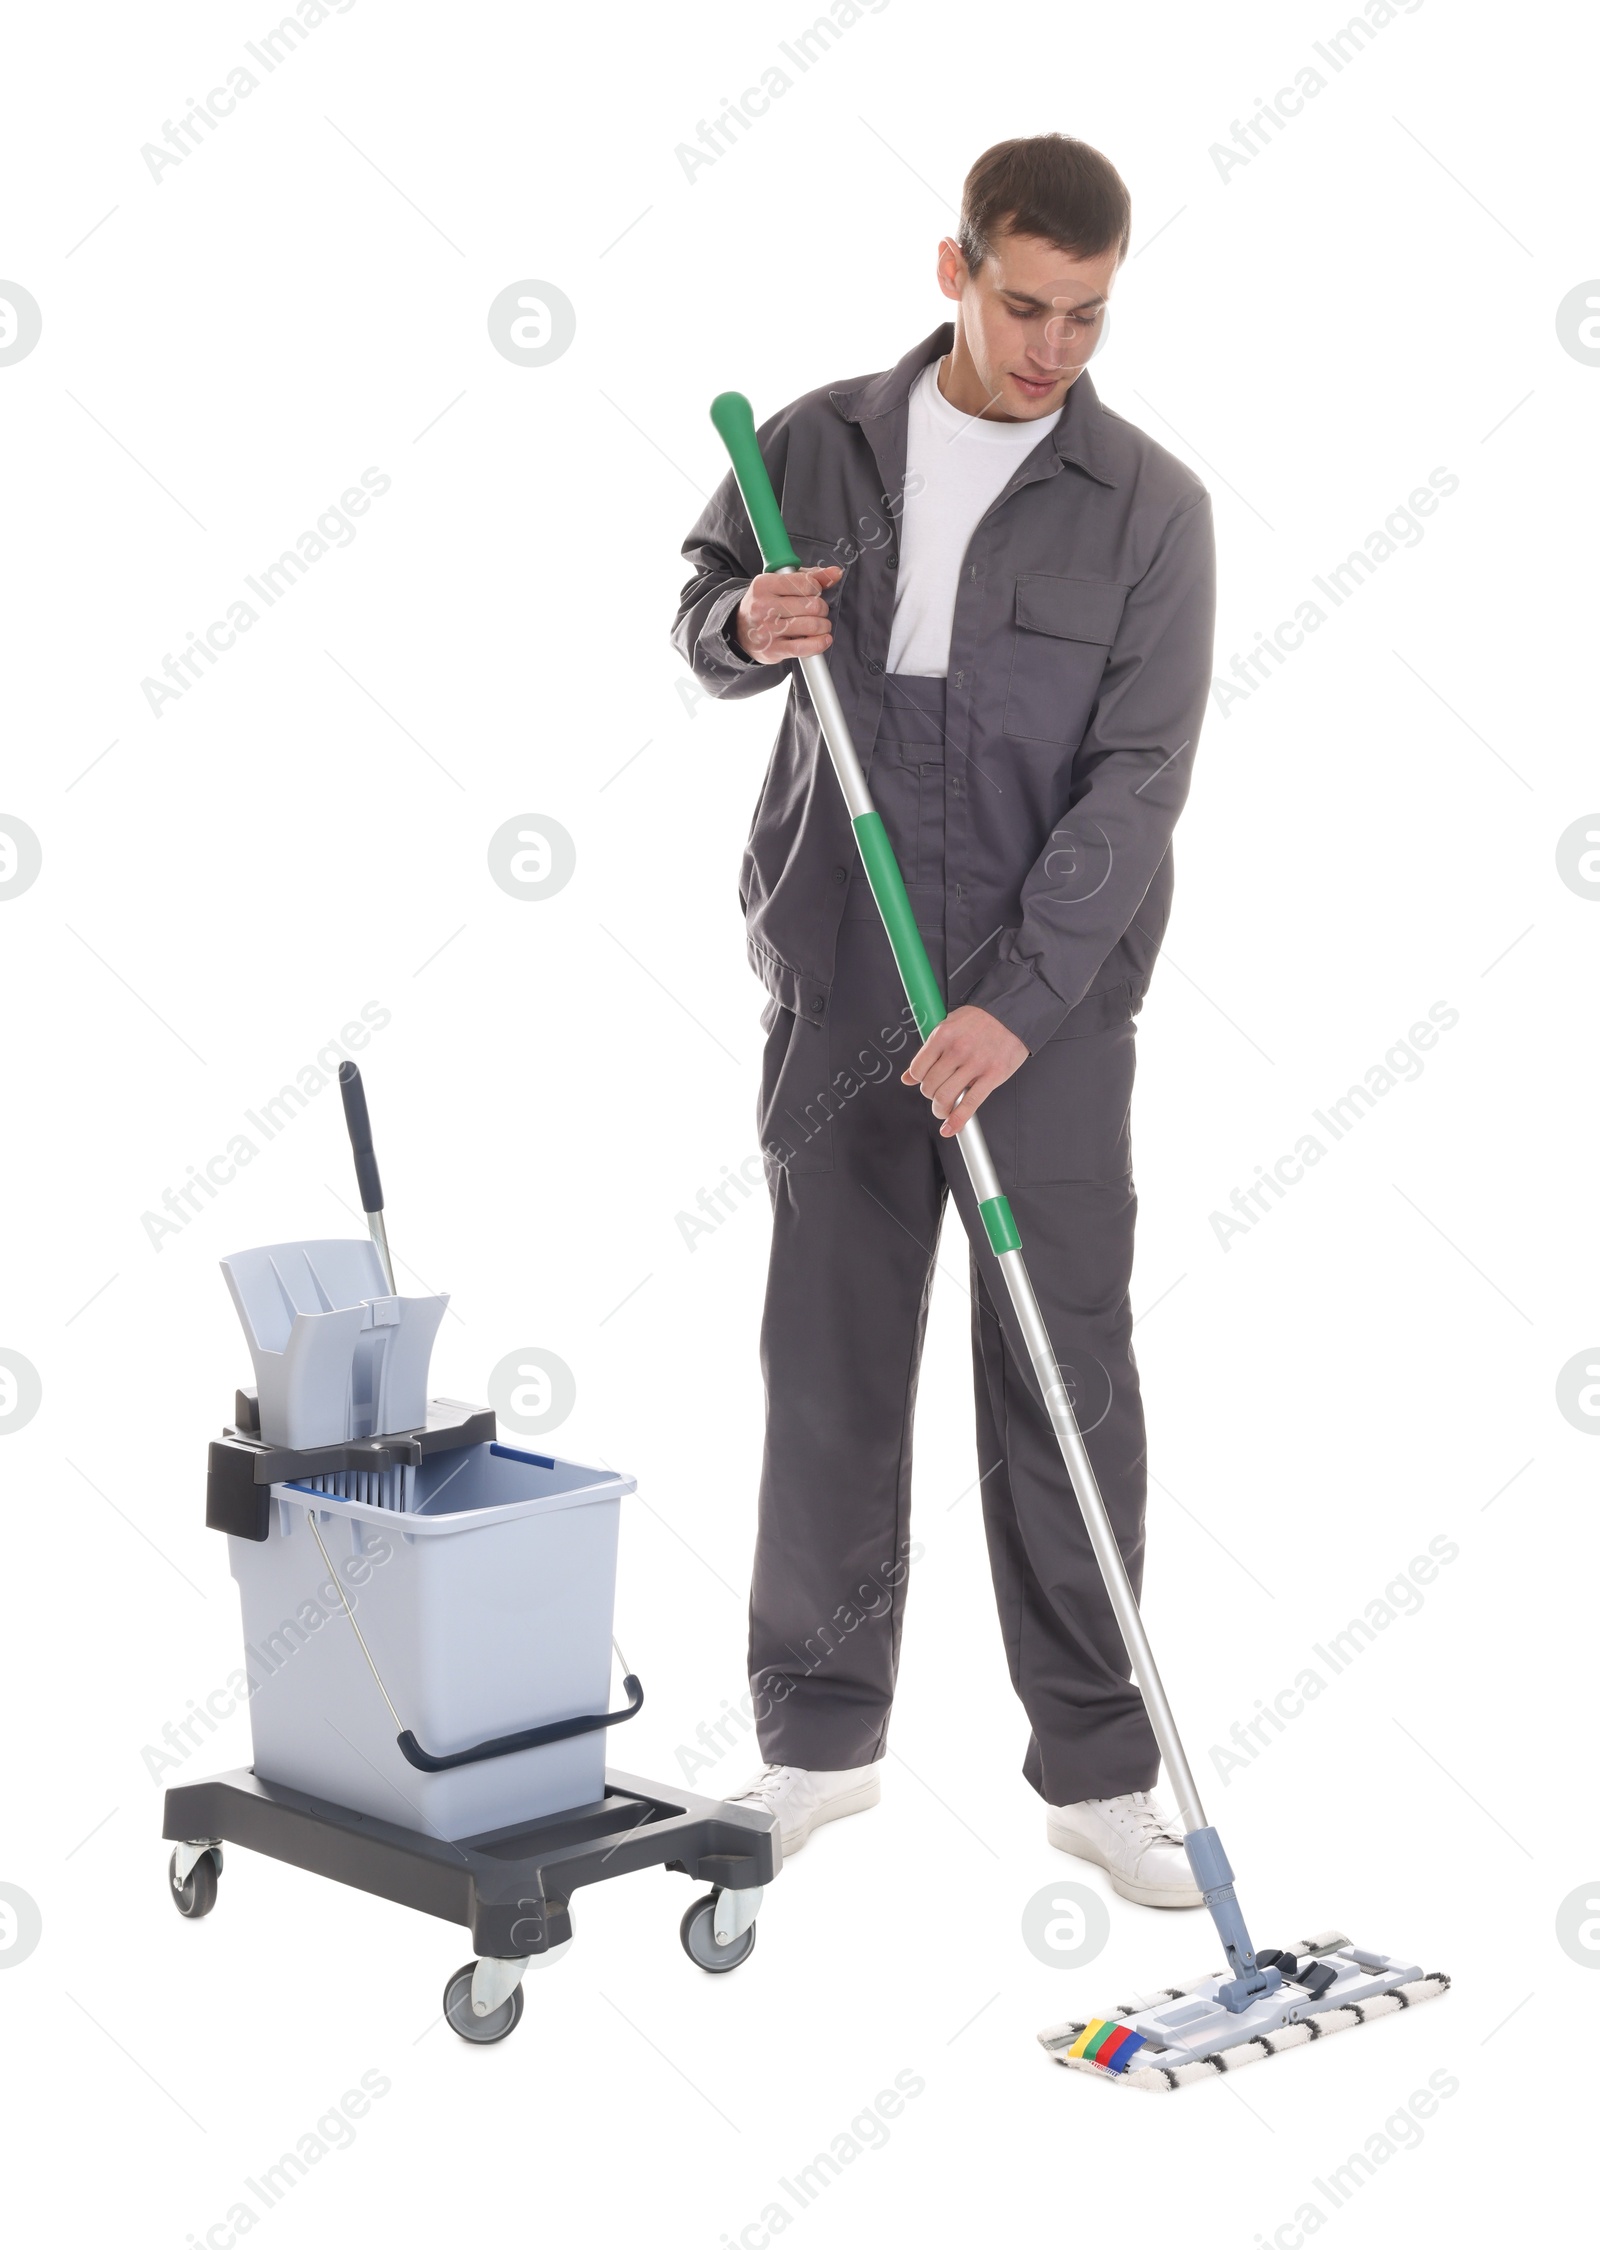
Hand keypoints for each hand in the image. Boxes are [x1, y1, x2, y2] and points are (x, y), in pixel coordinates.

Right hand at [735, 566, 841, 661]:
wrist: (740, 631)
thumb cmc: (766, 605)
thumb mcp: (781, 584)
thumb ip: (810, 576)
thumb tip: (835, 573)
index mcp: (765, 584)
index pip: (805, 583)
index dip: (817, 588)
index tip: (814, 592)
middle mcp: (763, 606)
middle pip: (811, 605)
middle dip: (821, 608)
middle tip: (817, 611)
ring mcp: (767, 629)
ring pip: (811, 625)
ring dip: (823, 626)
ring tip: (820, 625)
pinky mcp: (773, 649)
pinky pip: (804, 647)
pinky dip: (819, 643)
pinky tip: (823, 639)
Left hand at [902, 1006, 1027, 1135]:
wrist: (1012, 1012)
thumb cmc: (981, 1018)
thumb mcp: (948, 1025)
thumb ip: (928, 1051)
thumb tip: (907, 1077)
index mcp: (943, 1035)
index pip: (918, 1069)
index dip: (919, 1080)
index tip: (925, 1082)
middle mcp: (957, 1050)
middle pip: (930, 1086)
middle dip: (930, 1096)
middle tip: (937, 1095)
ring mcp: (975, 1064)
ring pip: (945, 1097)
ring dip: (940, 1109)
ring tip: (943, 1109)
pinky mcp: (992, 1075)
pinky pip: (970, 1104)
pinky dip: (957, 1120)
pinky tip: (950, 1128)